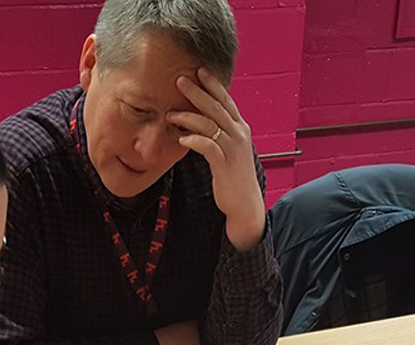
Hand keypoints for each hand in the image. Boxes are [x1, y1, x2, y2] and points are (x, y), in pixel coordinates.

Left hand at [169, 68, 265, 251]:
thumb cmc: (233, 176)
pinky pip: (208, 147)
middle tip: (179, 80)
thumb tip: (201, 120)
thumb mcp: (228, 150)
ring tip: (170, 114)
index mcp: (240, 128)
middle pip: (216, 108)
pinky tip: (181, 139)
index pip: (226, 101)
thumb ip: (218, 133)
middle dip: (197, 93)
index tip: (199, 70)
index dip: (213, 85)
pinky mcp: (225, 165)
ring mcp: (233, 149)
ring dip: (188, 117)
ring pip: (209, 125)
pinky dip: (194, 140)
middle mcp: (239, 135)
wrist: (244, 203)